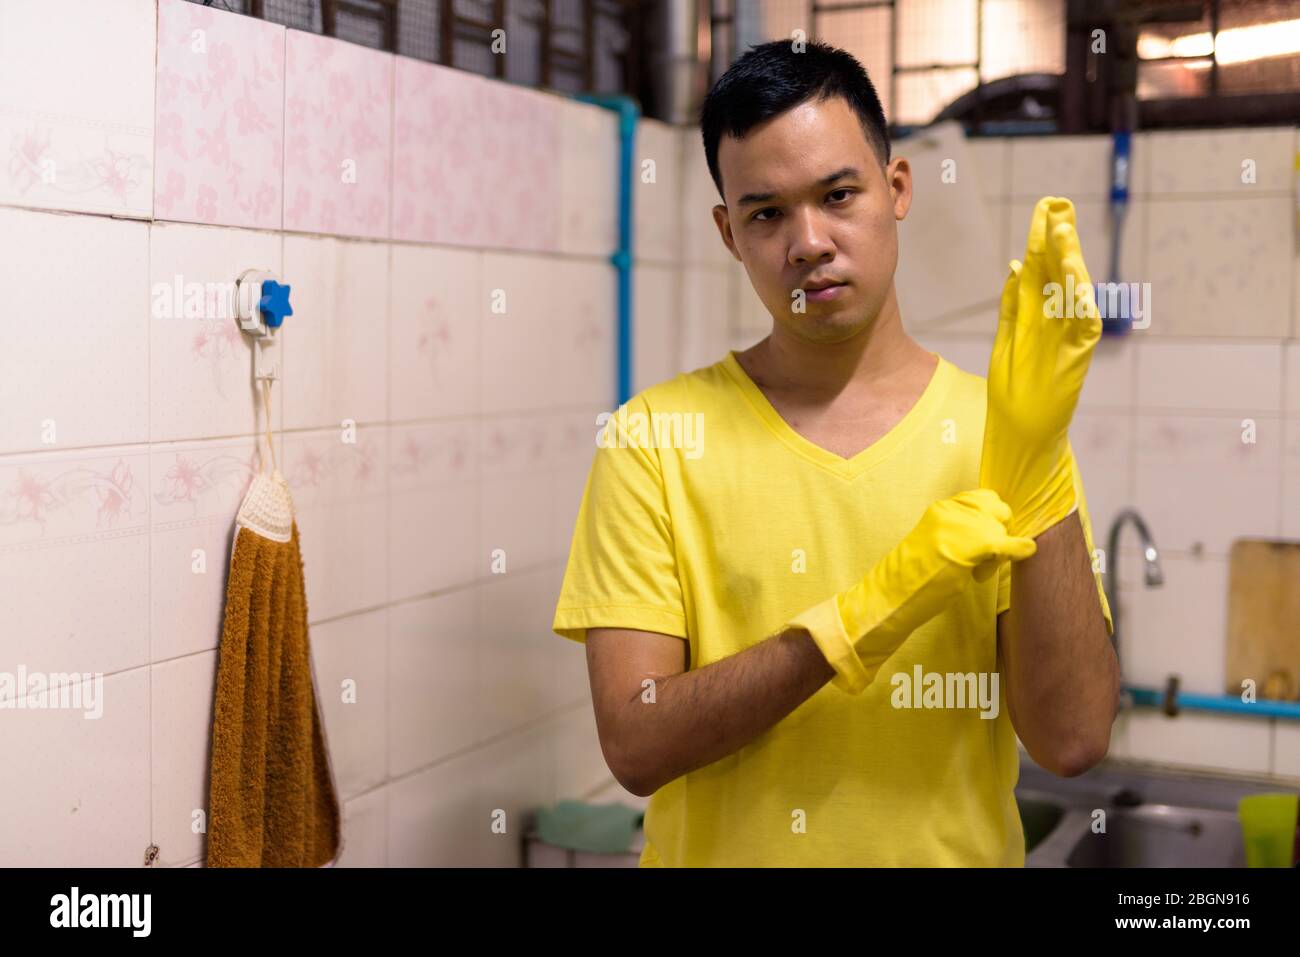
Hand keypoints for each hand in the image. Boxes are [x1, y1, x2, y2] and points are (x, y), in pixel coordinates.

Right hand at [786, 489, 1035, 693]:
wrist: (893, 592)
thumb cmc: (911, 575)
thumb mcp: (935, 540)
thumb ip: (959, 531)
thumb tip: (993, 533)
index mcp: (943, 507)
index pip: (984, 498)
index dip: (991, 518)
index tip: (985, 539)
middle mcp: (954, 510)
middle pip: (999, 510)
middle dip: (999, 530)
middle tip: (984, 558)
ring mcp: (965, 525)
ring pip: (1003, 531)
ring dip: (999, 551)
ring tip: (976, 573)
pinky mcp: (975, 544)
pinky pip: (1009, 544)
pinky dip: (1019, 548)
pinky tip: (1026, 551)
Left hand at [981, 196, 1101, 539]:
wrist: (1023, 436)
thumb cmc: (1016, 390)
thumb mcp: (1008, 340)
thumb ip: (1014, 304)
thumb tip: (1014, 266)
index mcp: (1037, 317)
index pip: (1039, 269)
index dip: (1042, 238)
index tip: (1044, 207)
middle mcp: (1055, 324)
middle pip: (1058, 275)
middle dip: (1058, 240)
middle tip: (1057, 205)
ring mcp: (1067, 341)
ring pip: (1071, 294)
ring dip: (1069, 263)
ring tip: (1063, 233)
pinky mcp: (1075, 361)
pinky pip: (1081, 327)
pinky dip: (1079, 303)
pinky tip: (1074, 280)